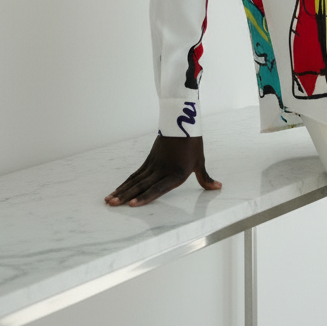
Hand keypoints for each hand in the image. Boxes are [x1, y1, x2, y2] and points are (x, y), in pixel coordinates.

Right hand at [105, 135, 221, 205]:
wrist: (182, 122)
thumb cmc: (193, 143)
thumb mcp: (200, 162)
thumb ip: (205, 178)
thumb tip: (217, 187)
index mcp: (176, 173)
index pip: (158, 188)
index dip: (145, 197)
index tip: (132, 204)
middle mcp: (162, 170)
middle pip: (141, 185)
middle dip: (126, 196)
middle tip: (112, 204)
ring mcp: (153, 165)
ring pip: (135, 180)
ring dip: (121, 190)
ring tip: (108, 200)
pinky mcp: (149, 160)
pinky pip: (135, 174)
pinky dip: (125, 183)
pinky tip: (117, 190)